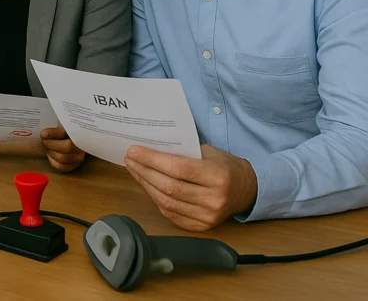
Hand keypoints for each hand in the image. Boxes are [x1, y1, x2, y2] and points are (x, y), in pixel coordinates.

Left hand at [40, 126, 84, 171]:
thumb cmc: (67, 132)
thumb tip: (44, 135)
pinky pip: (61, 167)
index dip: (53, 134)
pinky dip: (53, 161)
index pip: (66, 133)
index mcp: (79, 133)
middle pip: (66, 147)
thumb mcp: (62, 127)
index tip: (43, 134)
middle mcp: (82, 146)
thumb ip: (54, 131)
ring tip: (47, 148)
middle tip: (44, 141)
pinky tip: (50, 155)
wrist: (74, 140)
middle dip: (51, 144)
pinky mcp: (74, 165)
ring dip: (51, 153)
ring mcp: (79, 157)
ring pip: (62, 158)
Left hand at [124, 144, 257, 231]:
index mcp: (218, 176)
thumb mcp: (209, 152)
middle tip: (129, 158)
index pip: (178, 168)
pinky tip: (146, 186)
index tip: (134, 150)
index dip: (152, 160)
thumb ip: (183, 152)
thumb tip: (150, 148)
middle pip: (169, 186)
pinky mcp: (202, 227)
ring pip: (166, 202)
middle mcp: (214, 199)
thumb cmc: (224, 166)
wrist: (245, 190)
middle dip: (144, 171)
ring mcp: (208, 217)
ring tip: (134, 170)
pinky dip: (155, 199)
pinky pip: (170, 214)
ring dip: (145, 185)